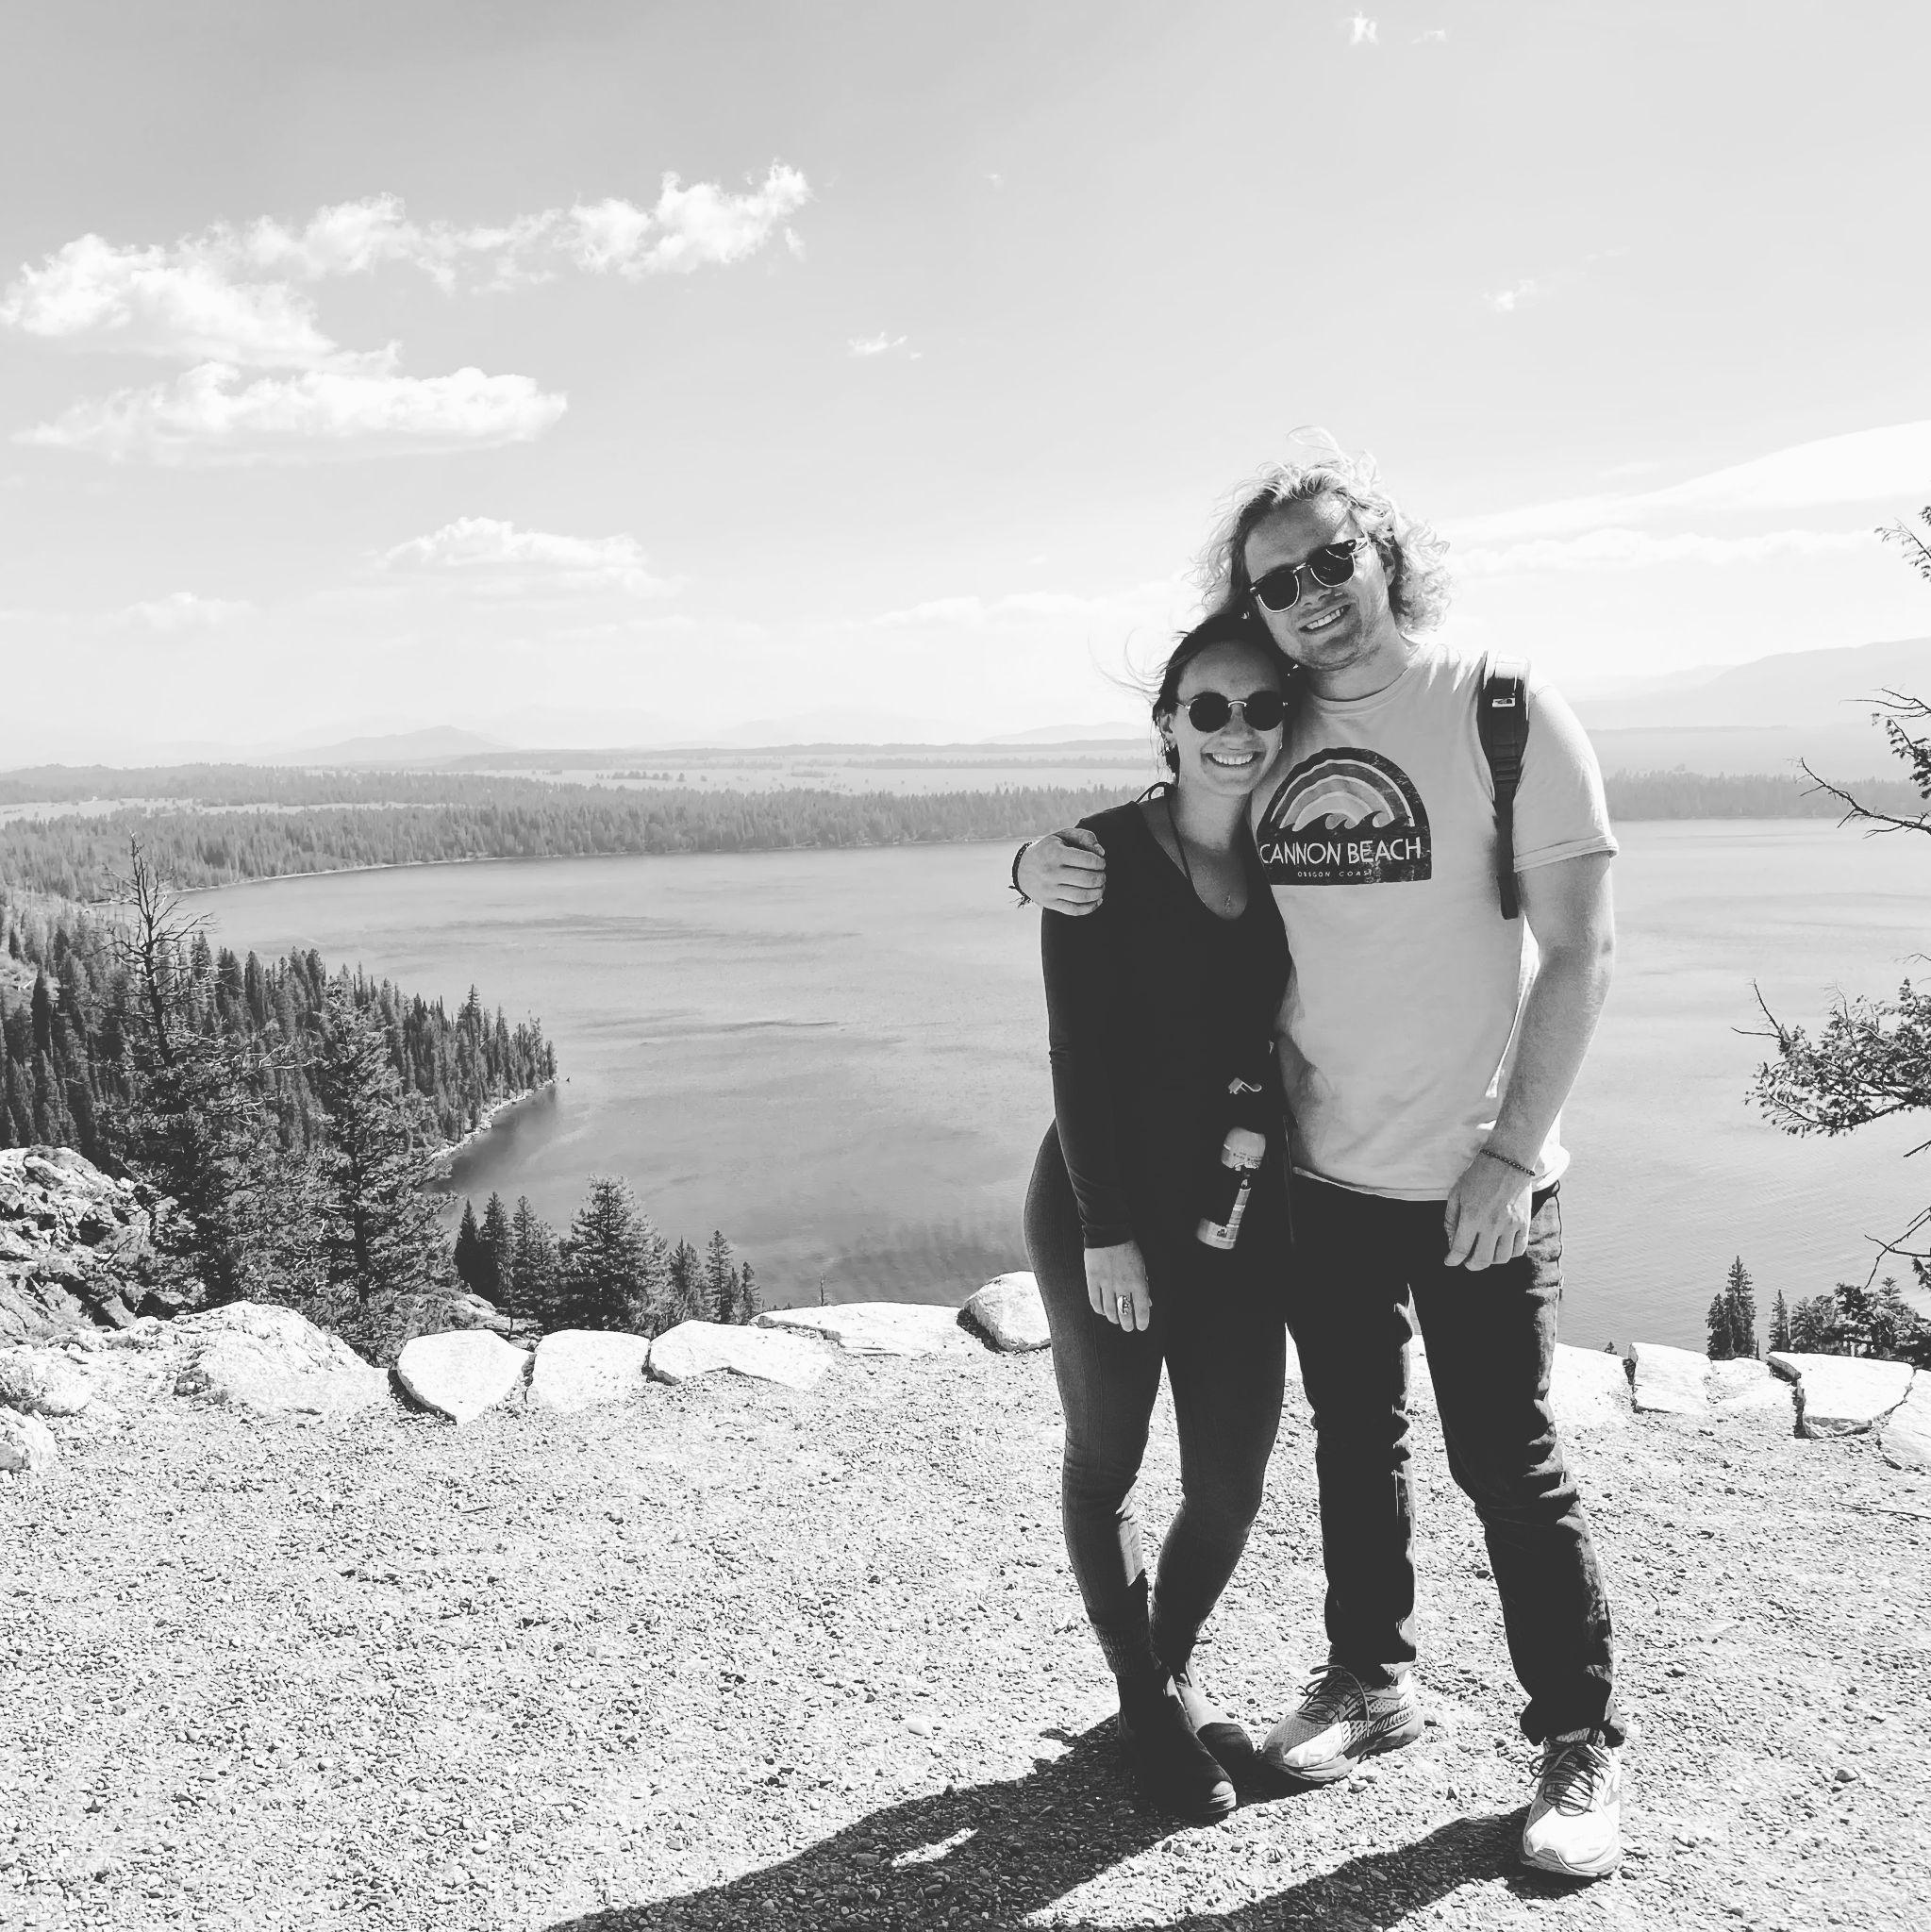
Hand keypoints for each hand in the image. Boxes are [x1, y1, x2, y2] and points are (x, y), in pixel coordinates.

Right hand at [1018, 827, 1106, 914]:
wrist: (1022, 869)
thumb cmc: (1049, 850)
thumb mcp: (1063, 836)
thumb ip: (1085, 837)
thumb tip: (1101, 852)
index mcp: (1055, 853)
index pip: (1088, 860)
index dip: (1100, 862)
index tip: (1101, 863)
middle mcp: (1051, 873)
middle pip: (1087, 879)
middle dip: (1101, 878)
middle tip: (1102, 875)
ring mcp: (1049, 890)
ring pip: (1082, 896)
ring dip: (1098, 892)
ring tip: (1100, 887)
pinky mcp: (1049, 903)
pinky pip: (1074, 910)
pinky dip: (1090, 907)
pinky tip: (1097, 900)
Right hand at [1084, 1240, 1151, 1331]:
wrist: (1108, 1232)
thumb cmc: (1128, 1249)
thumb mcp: (1142, 1266)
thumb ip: (1144, 1285)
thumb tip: (1147, 1302)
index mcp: (1138, 1281)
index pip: (1142, 1309)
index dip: (1142, 1321)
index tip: (1141, 1326)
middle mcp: (1122, 1285)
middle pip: (1125, 1313)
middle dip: (1127, 1324)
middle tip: (1128, 1327)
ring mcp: (1106, 1283)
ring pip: (1109, 1310)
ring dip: (1114, 1318)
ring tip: (1116, 1320)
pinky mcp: (1093, 1279)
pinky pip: (1095, 1301)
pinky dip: (1099, 1310)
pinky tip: (1103, 1311)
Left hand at [1442, 1151, 1532, 1270]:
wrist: (1507, 1161)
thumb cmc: (1478, 1176)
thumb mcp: (1456, 1194)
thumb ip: (1451, 1220)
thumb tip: (1452, 1243)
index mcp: (1472, 1216)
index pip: (1460, 1249)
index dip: (1452, 1260)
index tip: (1449, 1261)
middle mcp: (1492, 1224)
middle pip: (1482, 1260)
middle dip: (1470, 1265)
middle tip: (1466, 1262)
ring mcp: (1511, 1225)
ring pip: (1501, 1259)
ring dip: (1489, 1261)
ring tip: (1483, 1254)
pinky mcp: (1524, 1223)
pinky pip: (1518, 1249)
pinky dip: (1508, 1254)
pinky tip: (1499, 1248)